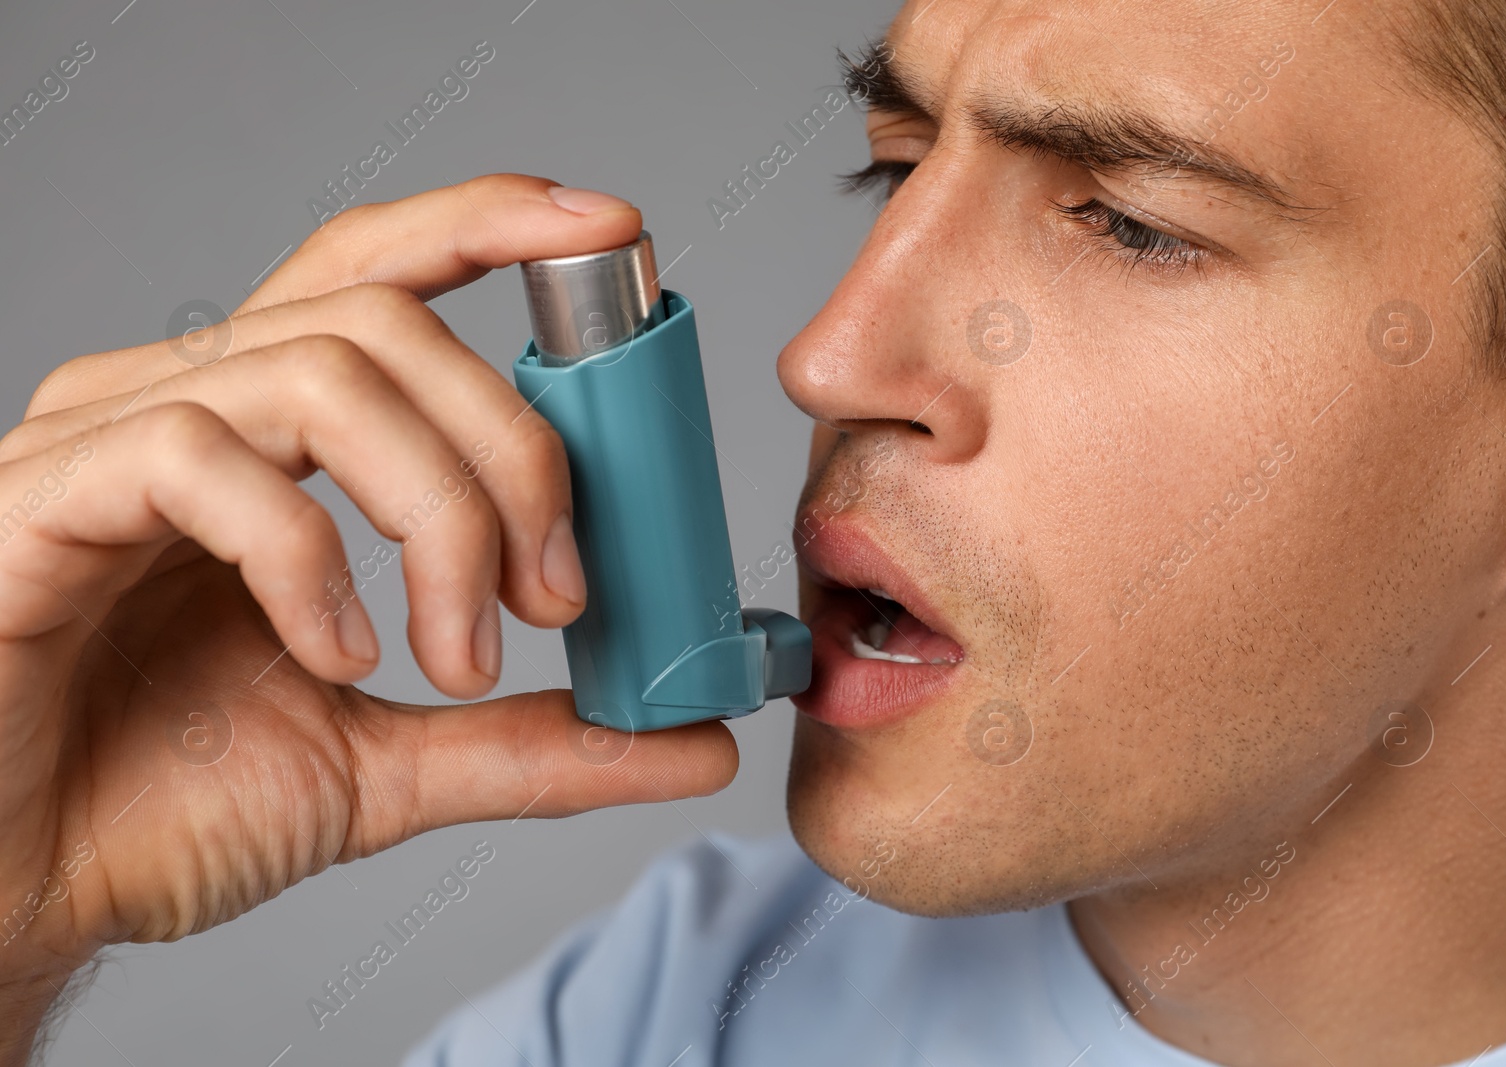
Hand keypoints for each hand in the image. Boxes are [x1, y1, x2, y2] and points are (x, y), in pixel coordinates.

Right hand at [0, 175, 737, 1062]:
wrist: (15, 896)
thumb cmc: (157, 805)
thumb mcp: (391, 764)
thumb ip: (538, 741)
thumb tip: (692, 741)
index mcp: (264, 432)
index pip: (381, 272)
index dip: (495, 227)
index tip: (616, 241)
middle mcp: (187, 405)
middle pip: (388, 320)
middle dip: (514, 449)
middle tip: (563, 593)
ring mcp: (105, 441)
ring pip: (319, 372)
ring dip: (437, 513)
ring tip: (459, 650)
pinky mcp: (39, 500)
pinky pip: (202, 457)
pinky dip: (306, 557)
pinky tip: (335, 654)